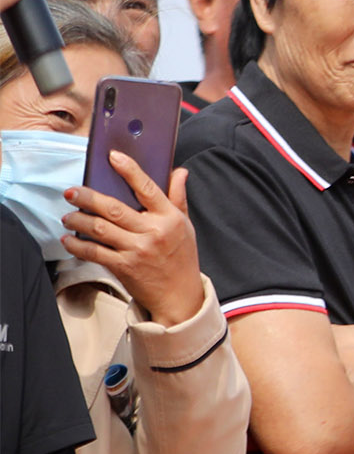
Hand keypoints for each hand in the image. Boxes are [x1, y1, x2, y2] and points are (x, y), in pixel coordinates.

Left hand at [61, 152, 205, 323]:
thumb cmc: (182, 258)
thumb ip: (178, 198)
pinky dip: (77, 245)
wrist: (180, 297)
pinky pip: (94, 252)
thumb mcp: (185, 226)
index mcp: (170, 219)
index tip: (113, 157)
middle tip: (71, 191)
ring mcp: (137, 250)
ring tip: (68, 215)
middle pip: (113, 209)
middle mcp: (154, 233)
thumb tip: (179, 172)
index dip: (129, 170)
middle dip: (87, 197)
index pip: (148, 189)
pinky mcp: (124, 266)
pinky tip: (69, 239)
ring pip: (99, 228)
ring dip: (78, 220)